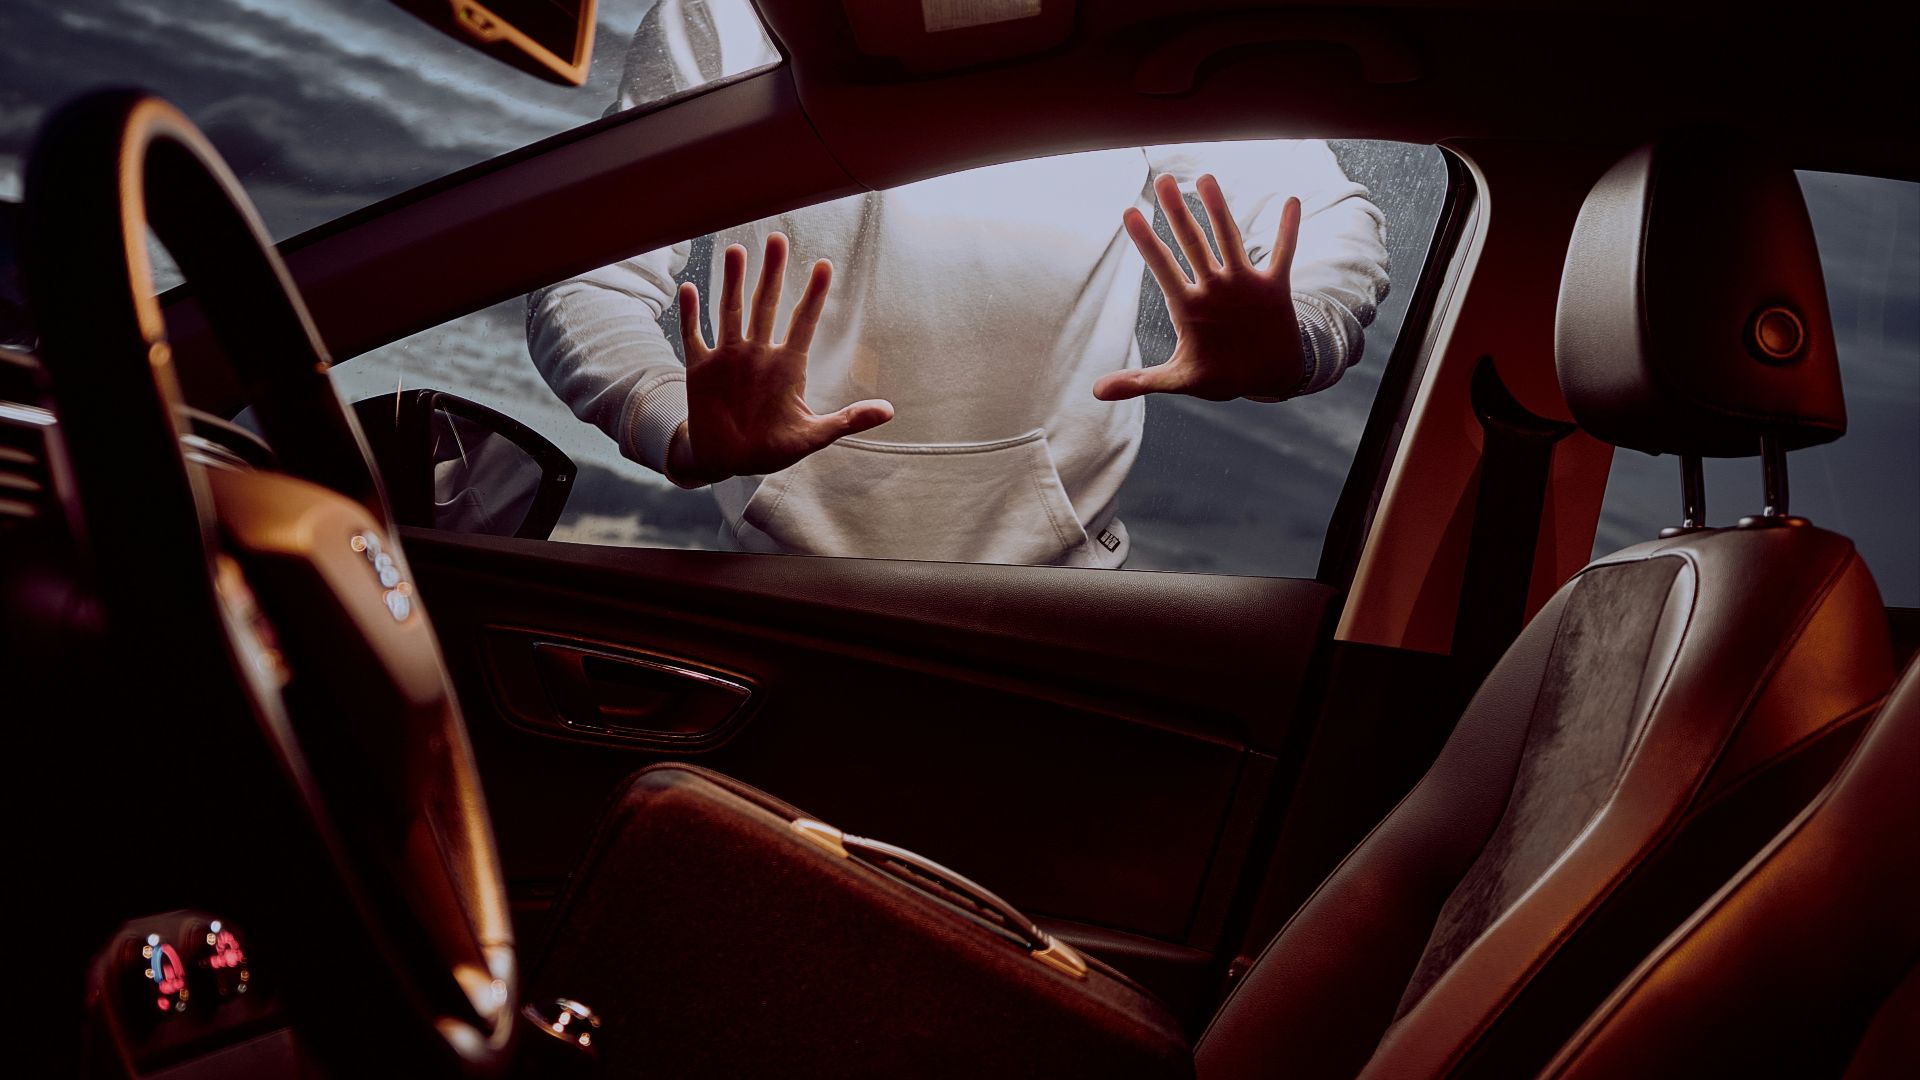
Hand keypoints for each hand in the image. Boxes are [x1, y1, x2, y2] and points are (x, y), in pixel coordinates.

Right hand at [669, 232, 892, 484]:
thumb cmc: (771, 448)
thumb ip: (847, 420)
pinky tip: (690, 288)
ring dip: (733, 282)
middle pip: (767, 304)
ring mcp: (729, 358)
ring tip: (738, 250)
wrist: (728, 462)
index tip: (826, 266)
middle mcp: (758, 354)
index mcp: (787, 366)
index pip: (804, 322)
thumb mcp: (812, 436)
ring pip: (731, 311)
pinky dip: (691, 314)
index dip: (815, 295)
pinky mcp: (700, 369)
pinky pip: (694, 336)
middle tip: (777, 238)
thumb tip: (890, 411)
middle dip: (773, 273)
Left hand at [1094, 174, 1305, 402]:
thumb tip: (1097, 392)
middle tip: (1163, 180)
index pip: (1162, 267)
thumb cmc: (1219, 375)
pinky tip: (1291, 201)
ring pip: (1229, 239)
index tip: (1129, 212)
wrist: (1264, 376)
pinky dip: (1287, 231)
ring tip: (1206, 179)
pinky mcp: (1273, 287)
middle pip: (1192, 243)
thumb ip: (1141, 381)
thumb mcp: (1179, 380)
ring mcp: (1243, 284)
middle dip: (1178, 213)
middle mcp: (1213, 287)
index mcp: (1188, 306)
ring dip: (1219, 210)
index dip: (1147, 242)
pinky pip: (1282, 254)